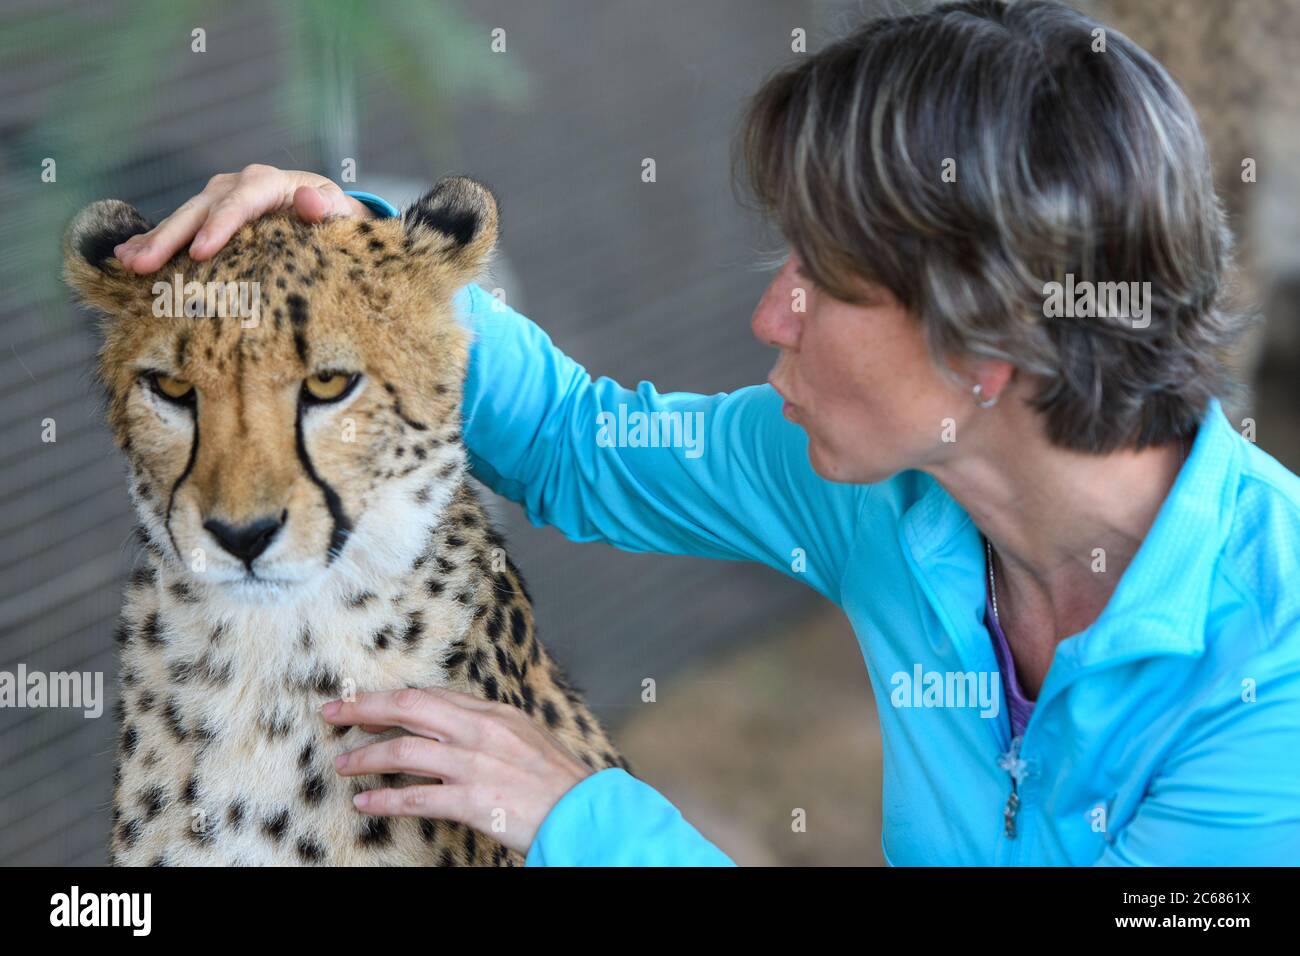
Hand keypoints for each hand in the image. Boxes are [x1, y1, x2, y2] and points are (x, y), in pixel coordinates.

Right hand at [112, 164, 376, 273]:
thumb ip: (327, 207)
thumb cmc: (334, 216)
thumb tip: (309, 200)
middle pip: (201, 209)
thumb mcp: (339, 212)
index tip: (201, 253)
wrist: (324, 211)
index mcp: (269, 183)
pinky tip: (126, 255)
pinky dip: (152, 240)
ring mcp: (218, 198)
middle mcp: (237, 185)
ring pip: (182, 217)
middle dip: (171, 237)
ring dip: (154, 240)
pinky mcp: (207, 214)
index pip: (241, 201)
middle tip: (145, 264)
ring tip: (129, 262)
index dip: (220, 226)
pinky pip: (178, 227)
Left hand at [321, 686, 593, 854]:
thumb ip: (488, 728)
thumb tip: (452, 725)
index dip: (391, 698)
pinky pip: (417, 797)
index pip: (431, 696)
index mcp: (493, 713)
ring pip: (405, 750)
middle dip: (365, 708)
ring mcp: (474, 765)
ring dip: (366, 756)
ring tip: (342, 764)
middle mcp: (480, 731)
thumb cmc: (557, 779)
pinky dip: (386, 799)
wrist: (583, 811)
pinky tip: (366, 803)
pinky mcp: (473, 800)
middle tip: (333, 713)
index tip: (362, 702)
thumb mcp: (524, 737)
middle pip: (410, 708)